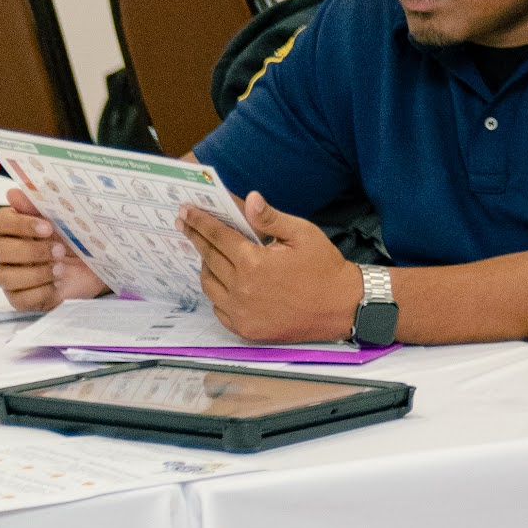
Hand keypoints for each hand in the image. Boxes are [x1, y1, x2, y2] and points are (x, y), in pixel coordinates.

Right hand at [0, 190, 104, 312]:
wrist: (96, 270)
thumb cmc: (76, 241)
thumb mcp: (66, 220)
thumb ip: (41, 206)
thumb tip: (15, 192)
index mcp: (14, 228)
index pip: (0, 221)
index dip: (21, 224)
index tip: (47, 227)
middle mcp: (6, 252)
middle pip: (0, 249)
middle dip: (31, 250)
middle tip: (59, 250)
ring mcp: (11, 276)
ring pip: (6, 276)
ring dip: (36, 273)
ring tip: (61, 269)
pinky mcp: (20, 299)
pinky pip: (19, 298)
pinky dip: (41, 292)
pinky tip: (57, 285)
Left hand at [188, 196, 357, 342]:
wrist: (342, 308)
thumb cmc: (325, 268)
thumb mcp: (304, 234)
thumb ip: (271, 218)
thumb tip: (249, 199)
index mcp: (254, 263)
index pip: (218, 236)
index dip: (201, 221)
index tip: (187, 211)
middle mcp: (242, 288)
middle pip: (208, 257)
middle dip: (195, 237)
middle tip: (184, 223)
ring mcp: (241, 311)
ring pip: (209, 282)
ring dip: (205, 265)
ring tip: (207, 252)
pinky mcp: (244, 328)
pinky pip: (218, 307)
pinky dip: (217, 291)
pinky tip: (223, 281)